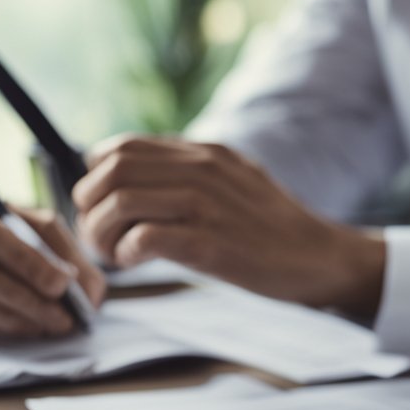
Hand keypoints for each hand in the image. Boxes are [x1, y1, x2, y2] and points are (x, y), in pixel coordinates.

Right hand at [0, 206, 105, 338]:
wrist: (4, 267)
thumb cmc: (32, 247)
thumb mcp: (55, 239)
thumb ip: (72, 258)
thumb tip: (86, 293)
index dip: (27, 262)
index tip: (63, 283)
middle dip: (27, 298)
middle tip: (64, 317)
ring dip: (21, 319)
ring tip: (57, 324)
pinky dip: (10, 331)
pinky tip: (35, 327)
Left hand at [73, 135, 385, 317]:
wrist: (320, 257)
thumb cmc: (271, 228)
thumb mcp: (232, 180)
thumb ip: (190, 173)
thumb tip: (134, 179)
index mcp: (203, 152)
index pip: (122, 146)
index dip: (96, 176)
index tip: (103, 205)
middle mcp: (201, 169)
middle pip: (113, 169)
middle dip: (89, 205)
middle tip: (99, 235)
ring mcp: (206, 205)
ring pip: (121, 201)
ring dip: (102, 232)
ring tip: (114, 254)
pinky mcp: (210, 244)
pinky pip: (144, 238)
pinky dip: (126, 252)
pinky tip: (136, 263)